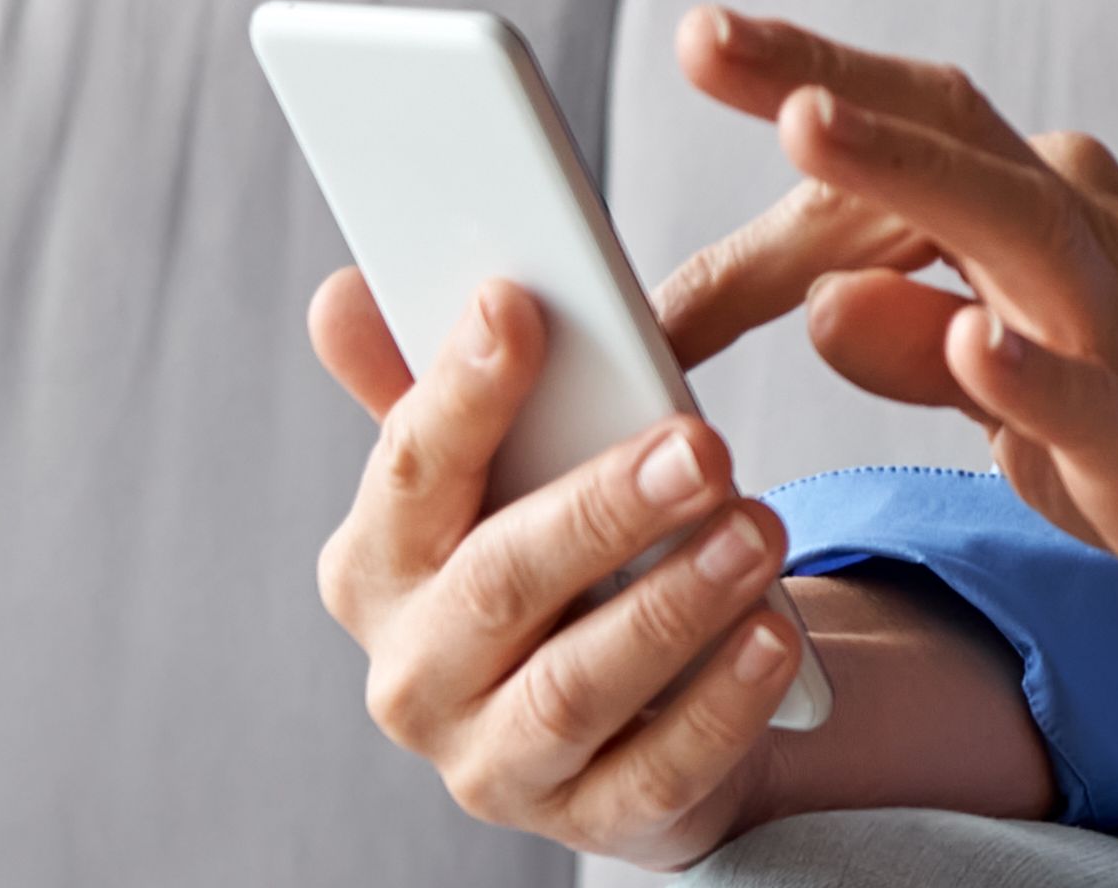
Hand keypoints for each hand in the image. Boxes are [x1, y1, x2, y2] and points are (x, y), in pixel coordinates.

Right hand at [306, 274, 811, 868]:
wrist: (619, 720)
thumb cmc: (549, 567)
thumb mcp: (493, 480)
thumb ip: (429, 389)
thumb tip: (343, 295)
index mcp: (377, 569)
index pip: (408, 474)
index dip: (459, 392)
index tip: (518, 306)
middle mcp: (414, 675)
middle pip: (499, 585)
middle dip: (602, 508)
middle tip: (701, 445)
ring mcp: (494, 762)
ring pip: (573, 688)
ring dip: (671, 606)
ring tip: (757, 532)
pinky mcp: (589, 821)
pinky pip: (655, 771)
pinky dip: (718, 706)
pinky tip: (773, 639)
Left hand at [674, 6, 1117, 670]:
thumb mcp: (1018, 393)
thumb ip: (918, 343)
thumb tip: (819, 301)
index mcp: (1051, 214)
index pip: (911, 136)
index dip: (798, 97)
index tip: (702, 43)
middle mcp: (1087, 241)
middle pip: (947, 136)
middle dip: (824, 78)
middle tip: (706, 34)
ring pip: (1009, 226)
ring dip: (907, 171)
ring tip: (804, 124)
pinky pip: (1082, 396)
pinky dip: (1024, 367)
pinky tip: (967, 341)